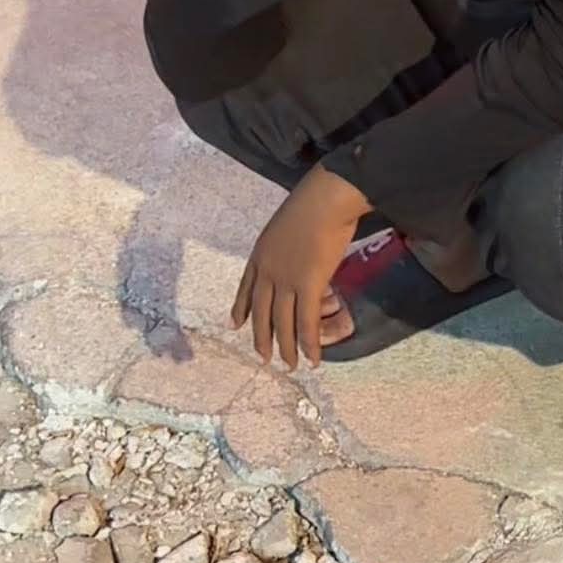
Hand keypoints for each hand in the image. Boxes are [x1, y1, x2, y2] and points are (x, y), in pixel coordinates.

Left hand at [231, 166, 368, 369]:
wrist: (326, 198)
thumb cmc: (313, 203)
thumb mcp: (287, 224)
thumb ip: (286, 244)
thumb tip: (297, 251)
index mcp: (260, 254)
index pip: (246, 287)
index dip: (240, 308)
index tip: (235, 324)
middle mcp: (267, 271)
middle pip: (261, 312)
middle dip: (261, 337)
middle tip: (264, 357)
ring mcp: (286, 280)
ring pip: (282, 322)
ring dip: (286, 347)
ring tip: (288, 365)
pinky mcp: (308, 286)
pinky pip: (306, 322)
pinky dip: (308, 343)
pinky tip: (312, 358)